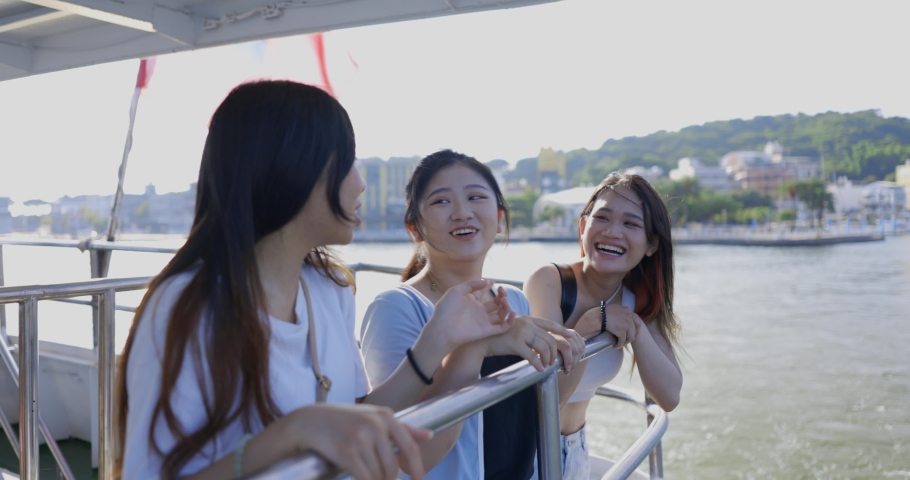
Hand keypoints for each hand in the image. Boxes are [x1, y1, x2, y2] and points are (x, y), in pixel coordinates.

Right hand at [289, 403, 431, 479]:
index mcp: (386, 416)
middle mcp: (376, 425)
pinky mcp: (347, 452)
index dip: (417, 469)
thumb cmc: (345, 421)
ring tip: (368, 476)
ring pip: (379, 475)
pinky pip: (365, 478)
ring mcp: (361, 438)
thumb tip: (429, 436)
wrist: (310, 421)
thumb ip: (403, 428)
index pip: (410, 447)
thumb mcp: (374, 418)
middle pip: (393, 467)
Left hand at [429, 280, 514, 351]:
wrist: (442, 329)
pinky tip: (512, 312)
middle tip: (501, 290)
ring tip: (504, 299)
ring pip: (501, 314)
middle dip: (501, 295)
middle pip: (495, 302)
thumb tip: (486, 282)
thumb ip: (471, 284)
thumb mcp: (456, 291)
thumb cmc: (446, 310)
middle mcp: (478, 311)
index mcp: (470, 301)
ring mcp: (484, 321)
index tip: (493, 282)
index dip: (489, 286)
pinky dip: (510, 321)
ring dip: (506, 306)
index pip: (483, 293)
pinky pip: (502, 327)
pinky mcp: (487, 331)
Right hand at [483, 316, 584, 371]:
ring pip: (543, 347)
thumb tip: (544, 340)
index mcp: (527, 319)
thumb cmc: (500, 337)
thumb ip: (529, 331)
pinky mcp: (514, 343)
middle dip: (554, 352)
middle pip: (549, 338)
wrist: (482, 341)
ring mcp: (520, 332)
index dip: (562, 330)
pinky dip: (538, 364)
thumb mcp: (516, 328)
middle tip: (553, 362)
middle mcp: (526, 323)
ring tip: (546, 365)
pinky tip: (540, 369)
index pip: (549, 323)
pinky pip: (532, 356)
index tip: (572, 335)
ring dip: (547, 359)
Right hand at [602, 304, 641, 349]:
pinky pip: (622, 341)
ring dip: (625, 342)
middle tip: (625, 341)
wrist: (597, 316)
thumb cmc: (602, 312)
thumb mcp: (615, 309)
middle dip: (630, 337)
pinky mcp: (621, 331)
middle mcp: (629, 316)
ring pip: (630, 337)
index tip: (632, 334)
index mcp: (628, 310)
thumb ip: (622, 313)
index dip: (636, 330)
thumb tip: (624, 319)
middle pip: (635, 330)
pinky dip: (619, 345)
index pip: (637, 321)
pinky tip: (615, 346)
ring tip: (619, 344)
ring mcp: (626, 324)